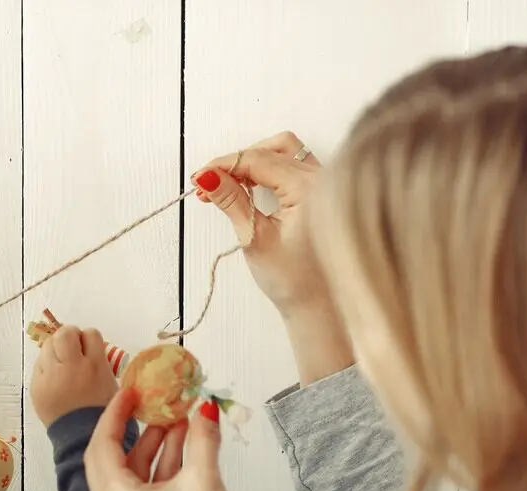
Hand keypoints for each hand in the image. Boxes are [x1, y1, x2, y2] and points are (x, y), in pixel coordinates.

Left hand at [31, 325, 118, 426]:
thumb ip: (99, 362)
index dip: (88, 339)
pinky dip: (46, 368)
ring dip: (55, 350)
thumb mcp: (110, 383)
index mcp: (95, 365)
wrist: (81, 438)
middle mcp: (72, 366)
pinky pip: (38, 365)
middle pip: (65, 333)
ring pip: (48, 345)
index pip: (90, 333)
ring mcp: (51, 376)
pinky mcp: (36, 386)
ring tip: (61, 365)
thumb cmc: (102, 412)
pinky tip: (53, 380)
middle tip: (72, 350)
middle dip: (69, 337)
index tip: (88, 349)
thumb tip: (87, 348)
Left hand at [85, 389, 248, 490]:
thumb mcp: (204, 480)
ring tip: (177, 417)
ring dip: (152, 443)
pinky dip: (158, 463)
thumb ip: (202, 439)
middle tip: (150, 401)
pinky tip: (182, 440)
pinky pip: (142, 485)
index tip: (131, 391)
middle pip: (111, 457)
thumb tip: (204, 408)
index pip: (103, 445)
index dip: (116, 415)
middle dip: (134, 427)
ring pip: (130, 470)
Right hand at [194, 133, 354, 386]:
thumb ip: (231, 201)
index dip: (224, 165)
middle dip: (237, 163)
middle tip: (209, 185)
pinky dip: (270, 168)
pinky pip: (295, 164)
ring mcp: (327, 183)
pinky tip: (250, 186)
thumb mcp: (255, 238)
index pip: (258, 160)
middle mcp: (324, 179)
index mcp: (310, 189)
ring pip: (285, 151)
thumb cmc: (293, 280)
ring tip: (228, 185)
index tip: (199, 177)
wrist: (319, 305)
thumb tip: (207, 177)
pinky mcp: (324, 191)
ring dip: (254, 161)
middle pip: (272, 149)